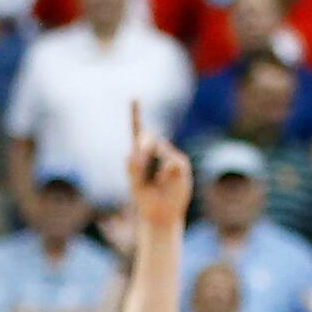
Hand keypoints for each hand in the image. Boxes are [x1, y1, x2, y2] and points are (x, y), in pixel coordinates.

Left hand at [125, 109, 191, 226]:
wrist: (161, 214)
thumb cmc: (145, 199)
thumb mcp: (135, 183)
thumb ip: (132, 168)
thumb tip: (131, 153)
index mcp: (141, 154)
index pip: (138, 132)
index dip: (136, 115)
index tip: (134, 97)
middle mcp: (156, 152)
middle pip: (149, 138)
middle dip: (144, 147)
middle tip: (139, 161)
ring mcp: (170, 157)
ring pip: (161, 150)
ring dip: (154, 164)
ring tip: (155, 183)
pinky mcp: (180, 165)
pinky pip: (172, 162)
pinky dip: (166, 171)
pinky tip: (164, 181)